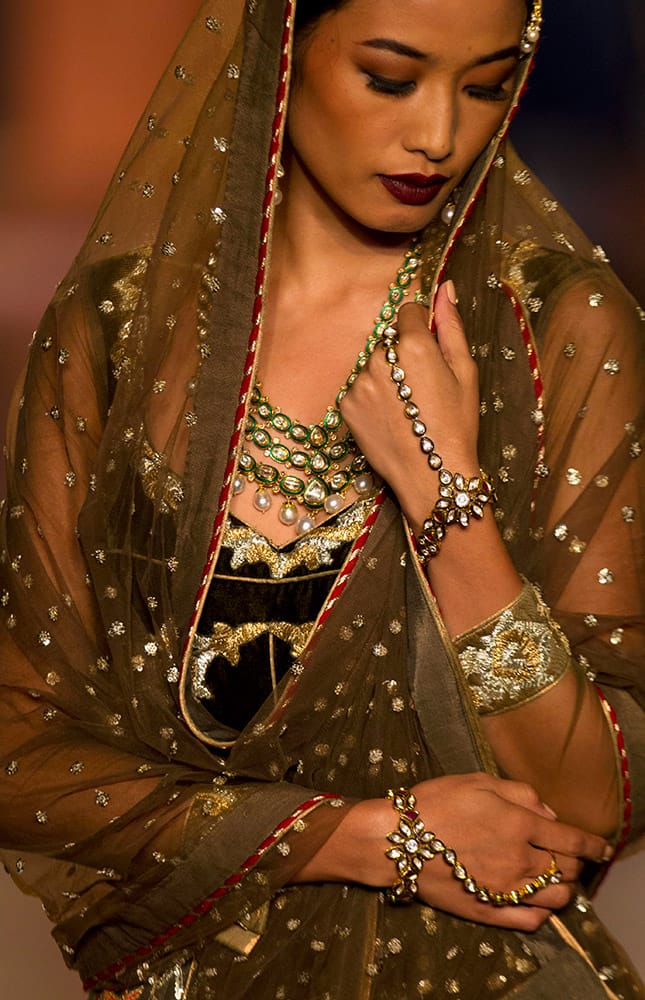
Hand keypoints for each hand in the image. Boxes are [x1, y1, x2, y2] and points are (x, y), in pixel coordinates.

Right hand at [338, 773, 608, 931]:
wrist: (395, 839)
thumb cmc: (434, 802)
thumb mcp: (478, 781)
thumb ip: (520, 793)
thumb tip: (548, 813)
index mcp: (520, 823)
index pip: (573, 839)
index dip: (593, 844)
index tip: (602, 847)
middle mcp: (520, 859)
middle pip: (567, 869)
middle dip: (575, 862)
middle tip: (566, 856)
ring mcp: (506, 889)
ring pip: (556, 899)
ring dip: (562, 889)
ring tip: (552, 880)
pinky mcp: (489, 910)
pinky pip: (530, 921)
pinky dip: (543, 914)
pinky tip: (536, 904)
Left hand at [340, 282, 479, 528]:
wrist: (432, 475)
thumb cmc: (457, 425)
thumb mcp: (465, 372)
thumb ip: (451, 326)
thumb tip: (444, 288)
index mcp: (413, 345)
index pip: (408, 311)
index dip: (421, 330)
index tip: (430, 355)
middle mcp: (380, 358)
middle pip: (389, 339)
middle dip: (402, 356)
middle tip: (421, 391)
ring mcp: (359, 382)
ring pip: (373, 364)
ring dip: (386, 377)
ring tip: (406, 409)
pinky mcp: (346, 404)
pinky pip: (358, 387)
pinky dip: (371, 398)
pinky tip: (390, 419)